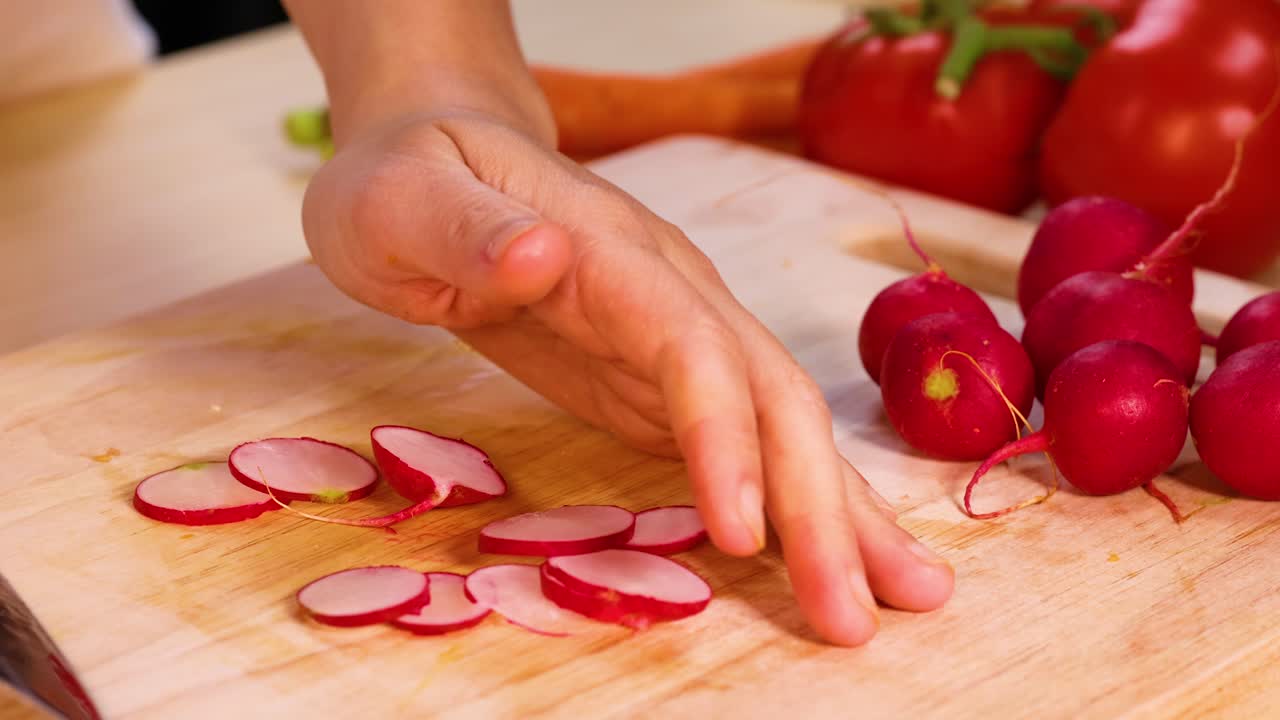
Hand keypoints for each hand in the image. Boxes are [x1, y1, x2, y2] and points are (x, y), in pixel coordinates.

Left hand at [300, 109, 954, 644]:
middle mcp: (670, 291)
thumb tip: (540, 254)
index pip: (691, 344)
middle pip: (770, 394)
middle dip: (817, 506)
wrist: (438, 153)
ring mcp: (676, 332)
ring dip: (838, 512)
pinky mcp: (660, 376)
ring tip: (903, 596)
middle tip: (854, 618)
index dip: (724, 435)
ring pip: (779, 422)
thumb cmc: (407, 183)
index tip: (740, 533)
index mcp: (610, 251)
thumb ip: (465, 229)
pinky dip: (793, 503)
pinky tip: (830, 556)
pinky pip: (744, 442)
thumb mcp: (400, 199)